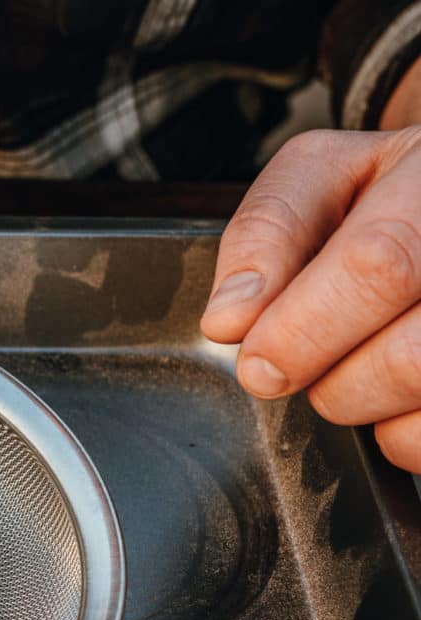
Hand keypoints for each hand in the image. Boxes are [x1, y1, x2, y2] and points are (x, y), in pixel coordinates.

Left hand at [202, 126, 420, 471]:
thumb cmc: (391, 188)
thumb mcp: (323, 175)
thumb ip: (267, 233)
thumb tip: (229, 320)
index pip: (377, 266)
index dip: (302, 329)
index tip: (256, 362)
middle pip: (407, 359)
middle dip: (328, 378)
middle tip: (306, 358)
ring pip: (420, 395)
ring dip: (360, 402)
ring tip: (355, 358)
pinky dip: (399, 432)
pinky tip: (394, 387)